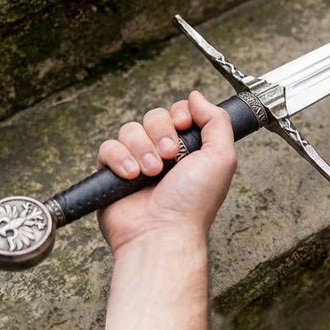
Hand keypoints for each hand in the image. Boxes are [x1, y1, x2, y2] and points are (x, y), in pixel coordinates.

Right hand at [97, 90, 236, 255]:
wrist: (162, 233)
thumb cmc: (194, 203)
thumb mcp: (221, 158)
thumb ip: (217, 121)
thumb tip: (197, 97)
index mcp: (191, 148)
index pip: (178, 112)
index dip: (179, 114)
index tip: (184, 126)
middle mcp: (164, 152)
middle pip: (154, 116)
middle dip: (161, 133)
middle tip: (171, 157)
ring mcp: (137, 161)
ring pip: (130, 129)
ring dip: (142, 148)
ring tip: (152, 172)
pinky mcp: (113, 173)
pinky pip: (108, 147)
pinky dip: (119, 159)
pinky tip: (131, 176)